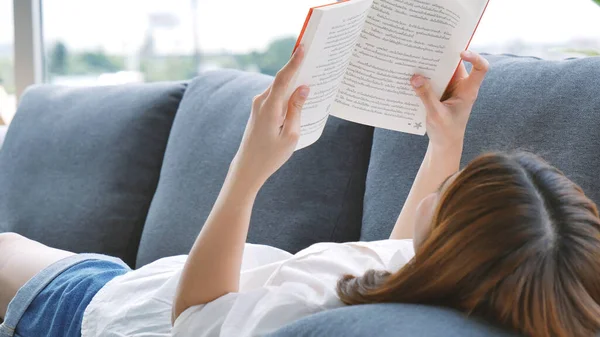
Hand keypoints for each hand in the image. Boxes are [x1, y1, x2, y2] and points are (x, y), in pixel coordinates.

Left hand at [228, 46, 309, 192]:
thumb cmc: (271, 155)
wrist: (248, 167)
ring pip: (280, 90)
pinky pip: (276, 97)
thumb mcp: (291, 134)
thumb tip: (303, 88)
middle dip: (298, 72)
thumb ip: (297, 109)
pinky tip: (300, 98)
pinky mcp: (259, 110)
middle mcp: (261, 101)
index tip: (302, 48)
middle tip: (317, 62)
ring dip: (294, 85)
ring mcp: (259, 105)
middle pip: (283, 81)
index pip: (283, 78)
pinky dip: (288, 96)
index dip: (293, 62)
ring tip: (314, 81)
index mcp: (269, 107)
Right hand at [411, 50, 488, 148]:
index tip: (460, 53)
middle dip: (443, 55)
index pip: (481, 69)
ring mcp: (450, 88)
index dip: (475, 57)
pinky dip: (423, 76)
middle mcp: (461, 86)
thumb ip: (426, 96)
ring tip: (415, 58)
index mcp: (468, 90)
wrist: (444, 143)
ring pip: (442, 70)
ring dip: (430, 65)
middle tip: (427, 47)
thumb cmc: (446, 131)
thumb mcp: (436, 114)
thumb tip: (415, 77)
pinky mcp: (439, 92)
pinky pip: (432, 79)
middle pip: (455, 64)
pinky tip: (410, 75)